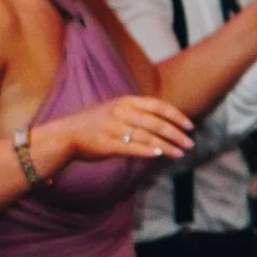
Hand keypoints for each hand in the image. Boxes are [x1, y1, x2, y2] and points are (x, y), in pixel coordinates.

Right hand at [54, 92, 195, 166]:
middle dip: (176, 134)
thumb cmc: (95, 124)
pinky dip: (146, 150)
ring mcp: (113, 128)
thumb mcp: (116, 110)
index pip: (158, 106)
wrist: (66, 135)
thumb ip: (138, 113)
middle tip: (190, 144)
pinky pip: (130, 147)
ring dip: (166, 145)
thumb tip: (163, 122)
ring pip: (147, 136)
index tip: (190, 126)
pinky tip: (159, 154)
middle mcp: (121, 112)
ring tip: (180, 153)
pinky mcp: (106, 144)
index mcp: (126, 101)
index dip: (176, 116)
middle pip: (156, 122)